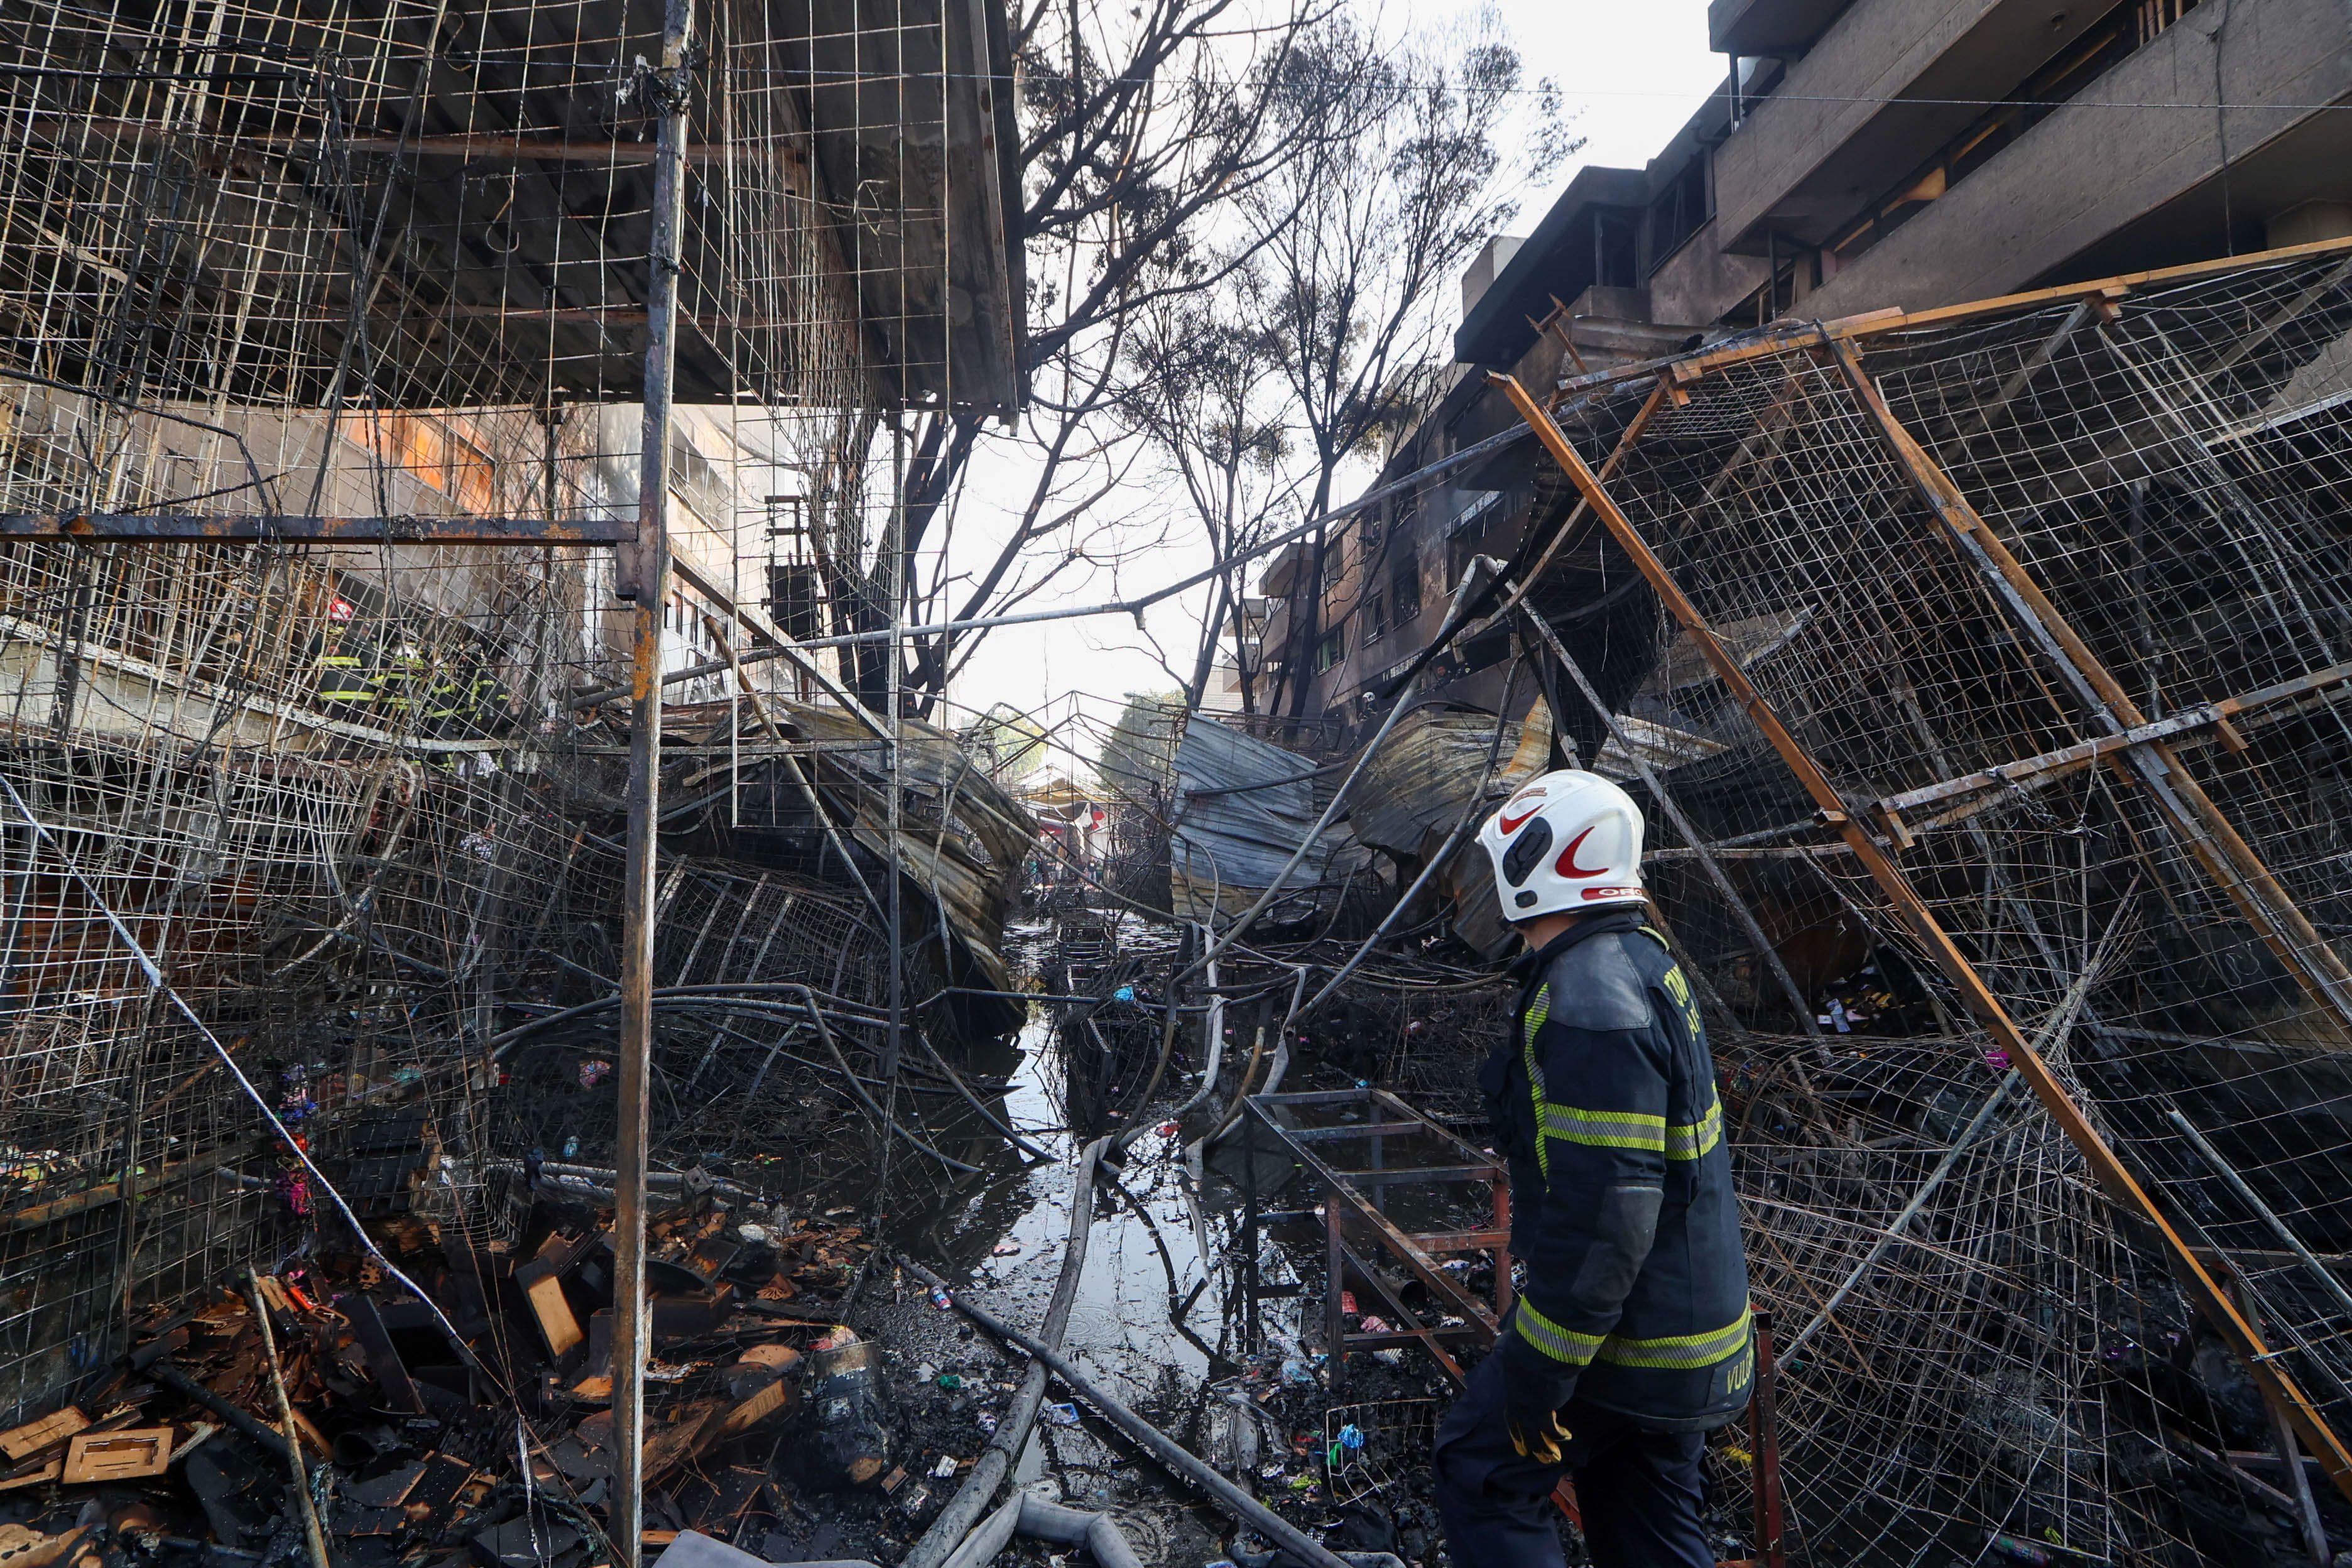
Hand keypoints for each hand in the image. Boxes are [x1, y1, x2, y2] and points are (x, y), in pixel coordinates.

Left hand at [1498, 1328, 1577, 1463]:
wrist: (1536, 1352)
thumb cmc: (1525, 1347)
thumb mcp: (1511, 1348)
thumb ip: (1509, 1349)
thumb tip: (1504, 1342)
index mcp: (1512, 1392)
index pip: (1511, 1415)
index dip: (1514, 1429)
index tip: (1517, 1439)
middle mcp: (1519, 1404)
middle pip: (1521, 1430)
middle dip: (1525, 1444)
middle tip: (1527, 1455)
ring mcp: (1530, 1410)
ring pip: (1536, 1436)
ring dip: (1544, 1449)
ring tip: (1552, 1459)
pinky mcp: (1544, 1412)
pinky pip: (1552, 1430)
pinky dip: (1559, 1434)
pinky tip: (1568, 1436)